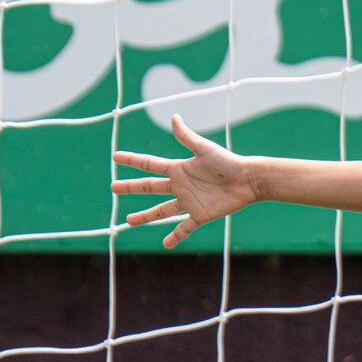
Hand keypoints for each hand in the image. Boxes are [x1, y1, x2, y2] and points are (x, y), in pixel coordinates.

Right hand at [111, 114, 260, 247]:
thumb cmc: (228, 163)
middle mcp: (180, 185)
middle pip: (150, 187)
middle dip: (131, 188)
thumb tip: (174, 117)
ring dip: (146, 216)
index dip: (132, 160)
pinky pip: (185, 228)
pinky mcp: (201, 215)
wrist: (248, 180)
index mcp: (179, 169)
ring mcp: (189, 201)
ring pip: (162, 210)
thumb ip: (187, 137)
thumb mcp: (205, 150)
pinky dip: (176, 236)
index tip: (115, 157)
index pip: (149, 164)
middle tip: (113, 188)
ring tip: (129, 221)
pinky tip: (166, 244)